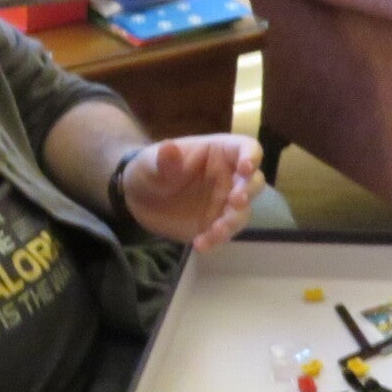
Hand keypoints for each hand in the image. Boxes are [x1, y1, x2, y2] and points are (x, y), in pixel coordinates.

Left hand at [120, 134, 266, 252]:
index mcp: (218, 152)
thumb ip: (164, 160)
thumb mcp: (150, 161)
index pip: (246, 147)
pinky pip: (225, 232)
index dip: (251, 156)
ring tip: (215, 231)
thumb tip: (169, 148)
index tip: (246, 168)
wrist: (137, 198)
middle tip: (235, 201)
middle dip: (248, 191)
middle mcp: (228, 176)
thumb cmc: (149, 169)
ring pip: (242, 212)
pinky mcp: (216, 223)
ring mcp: (224, 202)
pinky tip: (200, 244)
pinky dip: (216, 240)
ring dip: (233, 221)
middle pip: (254, 181)